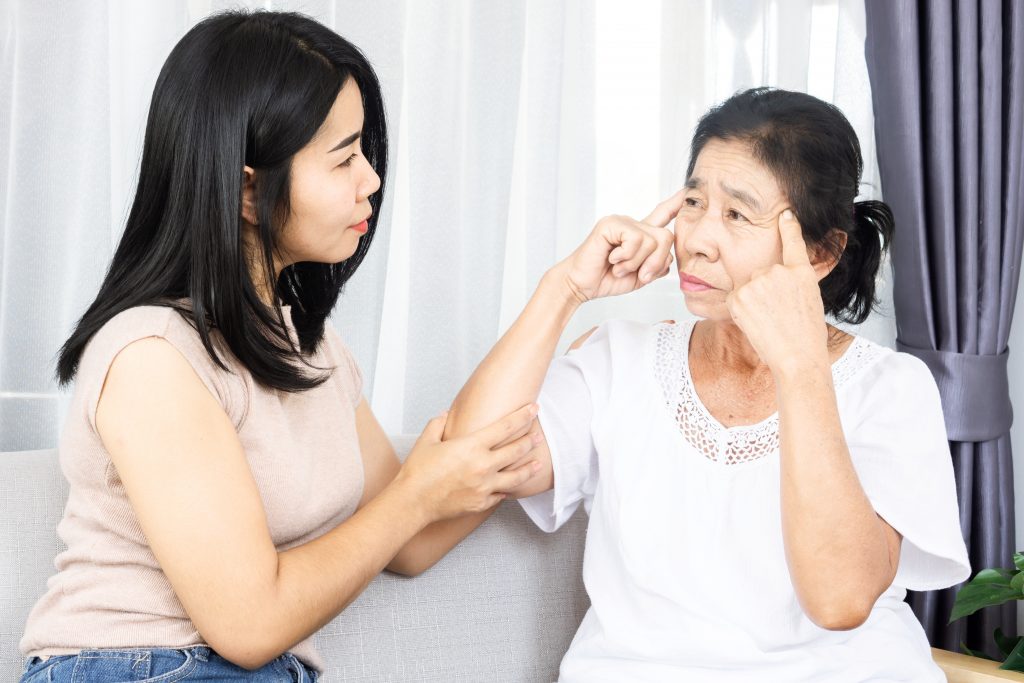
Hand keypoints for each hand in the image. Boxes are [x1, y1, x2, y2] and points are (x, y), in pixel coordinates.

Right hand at [395, 404, 542, 521]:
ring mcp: (485, 486)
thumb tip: (448, 414)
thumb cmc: (418, 471)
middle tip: (540, 435)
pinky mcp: (482, 502)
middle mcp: (483, 465)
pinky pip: (501, 495)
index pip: (506, 427)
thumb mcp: (427, 440)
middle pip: (516, 450)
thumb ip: (439, 423)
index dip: (523, 416)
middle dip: (531, 440)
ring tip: (538, 462)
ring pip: (516, 476)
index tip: (534, 408)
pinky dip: (508, 489)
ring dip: (529, 467)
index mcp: (472, 446)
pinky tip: (513, 486)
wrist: (413, 501)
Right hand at [553, 190, 685, 303]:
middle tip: (640, 275)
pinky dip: (626, 257)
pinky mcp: (611, 224)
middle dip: (656, 262)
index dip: (676, 203)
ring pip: (652, 240)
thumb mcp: (642, 276)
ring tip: (620, 267)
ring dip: (637, 263)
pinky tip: (612, 259)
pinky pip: (635, 239)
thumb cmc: (607, 279)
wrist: (582, 285)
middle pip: (666, 236)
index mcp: (641, 234)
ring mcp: (622, 222)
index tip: (688, 190)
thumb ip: (658, 264)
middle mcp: (633, 224)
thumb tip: (668, 255)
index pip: (663, 214)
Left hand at [725, 210, 828, 375]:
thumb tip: (783, 278)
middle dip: (765, 291)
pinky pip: (736, 297)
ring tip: (769, 320)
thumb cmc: (806, 336)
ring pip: (749, 286)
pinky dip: (741, 309)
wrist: (798, 356)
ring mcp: (758, 281)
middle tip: (779, 314)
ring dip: (753, 301)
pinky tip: (756, 322)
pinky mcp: (740, 294)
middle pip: (763, 273)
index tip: (785, 214)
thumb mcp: (810, 300)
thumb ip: (794, 283)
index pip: (793, 242)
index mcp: (801, 272)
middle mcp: (779, 271)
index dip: (789, 227)